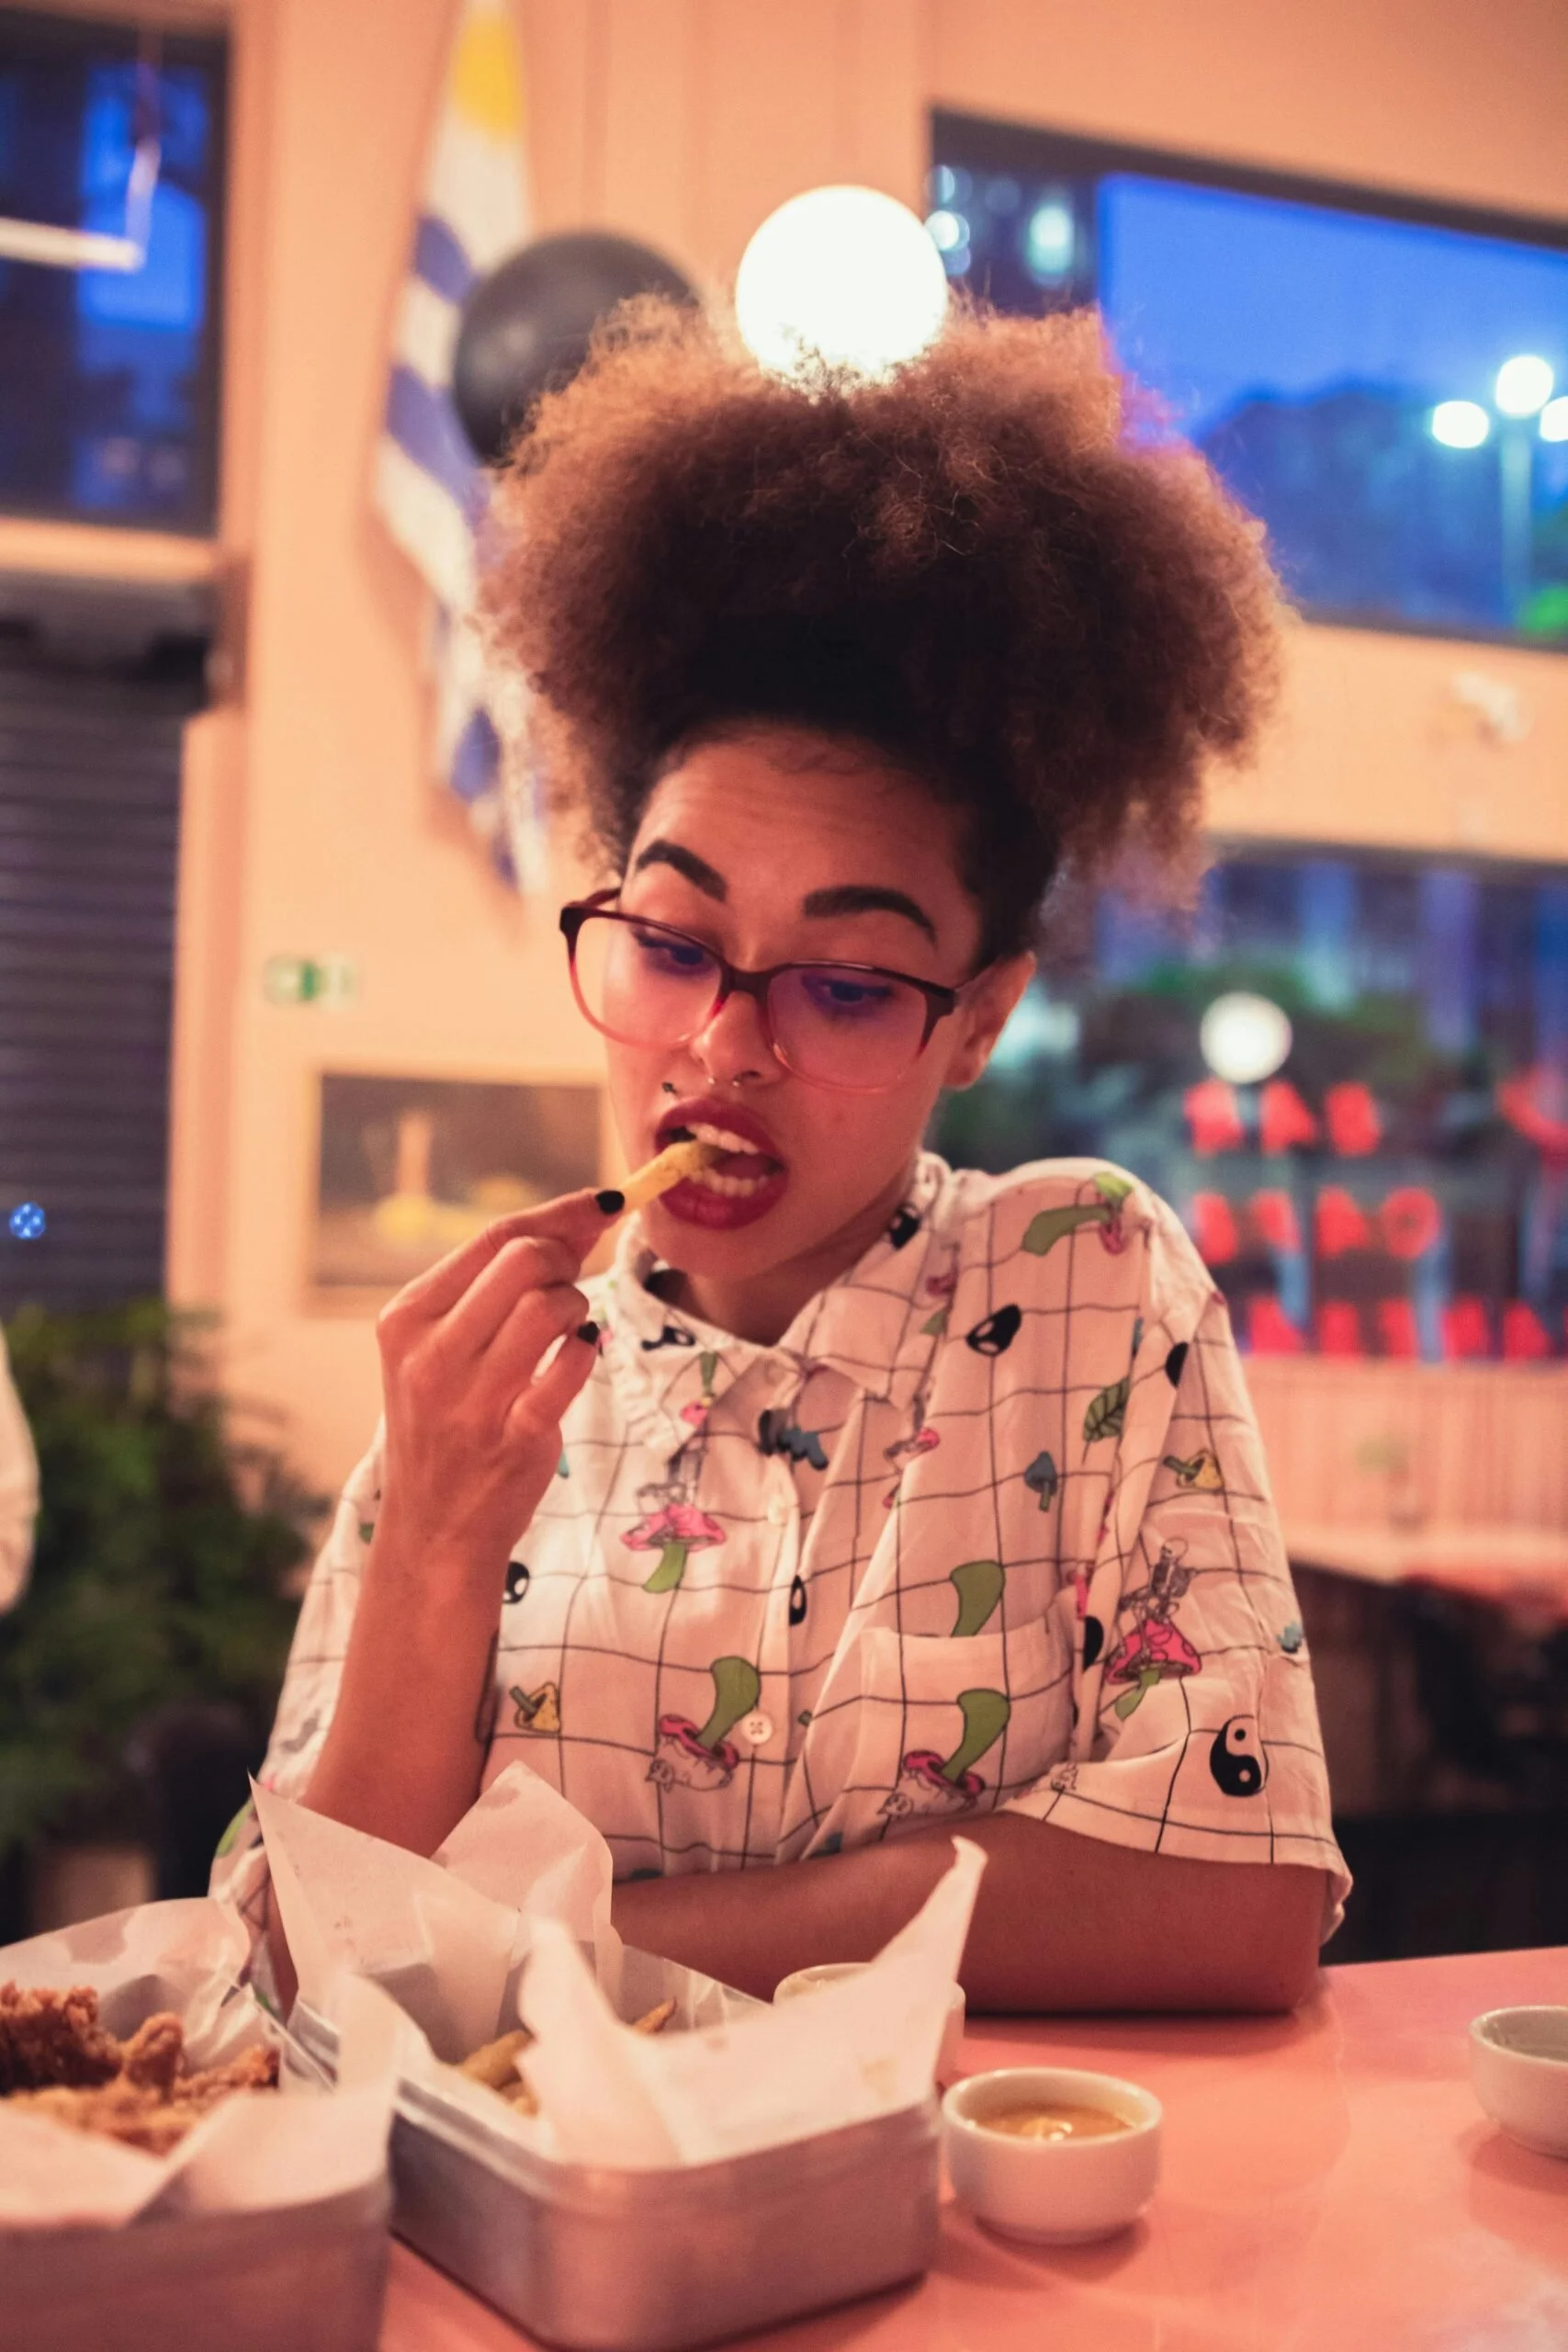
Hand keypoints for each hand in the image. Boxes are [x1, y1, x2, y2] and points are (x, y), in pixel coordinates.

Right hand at [371, 1191, 610, 1594]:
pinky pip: (572, 1366)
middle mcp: (429, 1354)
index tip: (605, 1201)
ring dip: (577, 1309)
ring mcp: (469, 1398)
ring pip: (548, 1306)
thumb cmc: (446, 1423)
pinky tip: (576, 1357)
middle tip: (573, 1283)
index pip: (492, 1236)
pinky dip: (585, 1353)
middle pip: (523, 1260)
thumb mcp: (441, 1349)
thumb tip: (579, 1219)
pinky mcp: (513, 1436)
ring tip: (567, 1330)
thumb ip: (495, 1286)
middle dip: (567, 1260)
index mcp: (406, 1318)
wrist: (434, 1528)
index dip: (561, 1211)